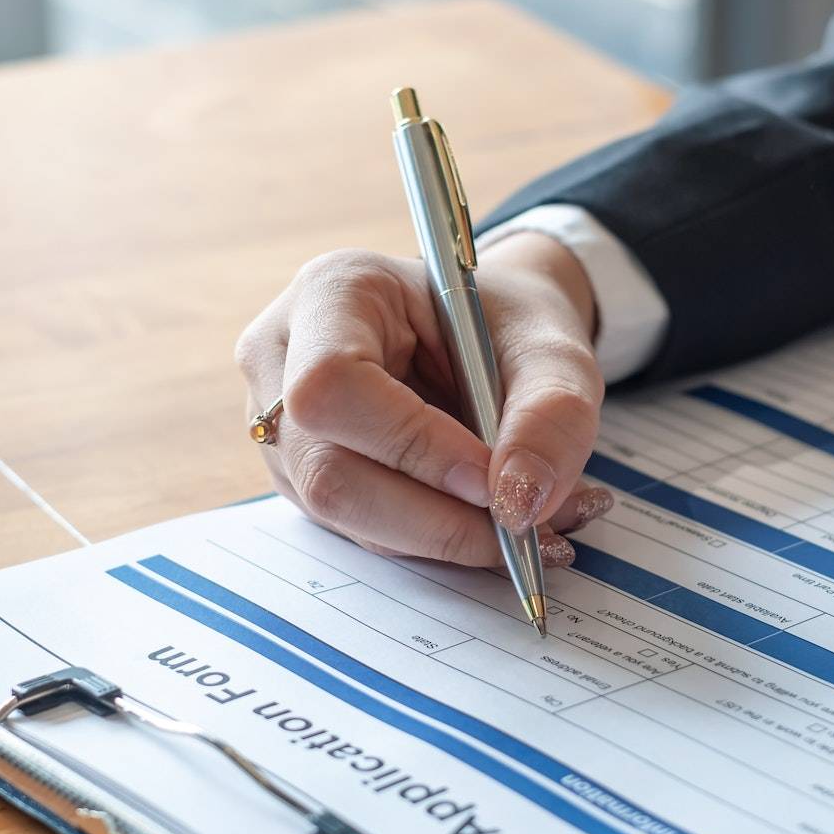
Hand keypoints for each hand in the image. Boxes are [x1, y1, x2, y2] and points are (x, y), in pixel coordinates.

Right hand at [235, 232, 612, 565]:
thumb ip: (551, 413)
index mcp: (330, 294)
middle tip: (520, 526)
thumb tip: (518, 503)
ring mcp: (284, 426)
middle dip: (432, 517)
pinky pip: (359, 529)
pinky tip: (490, 522)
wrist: (488, 335)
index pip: (333, 384)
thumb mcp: (553, 347)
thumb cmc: (507, 325)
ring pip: (343, 513)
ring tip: (529, 522)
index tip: (492, 478)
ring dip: (442, 536)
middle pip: (326, 469)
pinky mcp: (304, 477)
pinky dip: (433, 540)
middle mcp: (281, 360)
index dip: (410, 444)